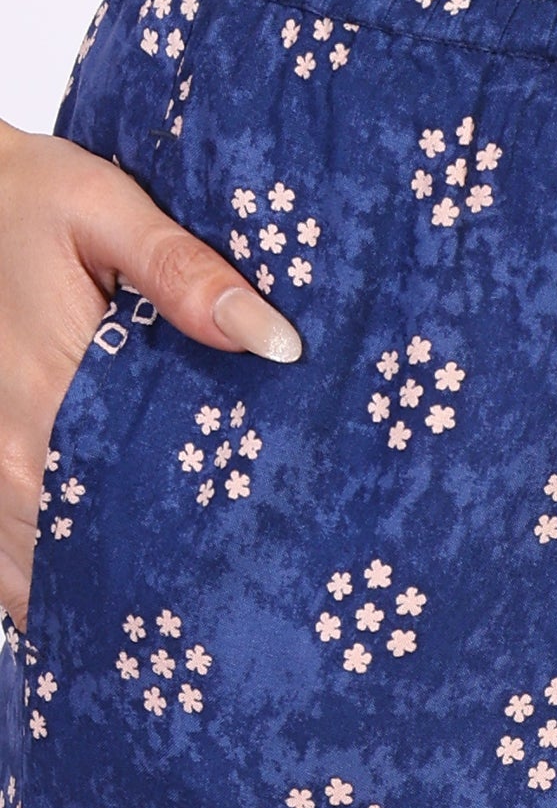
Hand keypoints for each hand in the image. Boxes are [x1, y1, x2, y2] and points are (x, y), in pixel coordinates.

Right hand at [0, 117, 301, 629]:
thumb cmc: (18, 198)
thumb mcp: (101, 206)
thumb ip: (185, 272)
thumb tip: (277, 342)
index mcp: (45, 399)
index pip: (130, 511)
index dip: (189, 553)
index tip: (247, 575)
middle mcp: (4, 454)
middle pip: (84, 555)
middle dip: (149, 582)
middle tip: (225, 603)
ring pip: (34, 571)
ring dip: (97, 589)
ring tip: (172, 609)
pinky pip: (3, 562)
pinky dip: (45, 578)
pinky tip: (99, 595)